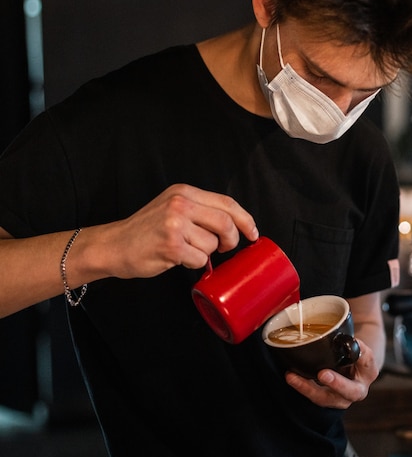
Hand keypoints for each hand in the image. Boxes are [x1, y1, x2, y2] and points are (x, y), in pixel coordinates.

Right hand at [94, 183, 258, 279]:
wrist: (113, 245)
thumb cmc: (146, 230)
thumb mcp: (173, 207)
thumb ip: (200, 210)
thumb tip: (235, 225)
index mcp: (185, 192)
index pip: (227, 202)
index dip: (245, 219)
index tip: (253, 232)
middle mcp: (181, 203)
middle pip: (226, 223)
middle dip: (232, 240)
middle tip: (226, 248)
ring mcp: (176, 224)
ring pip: (213, 243)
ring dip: (205, 253)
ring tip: (186, 250)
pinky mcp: (171, 245)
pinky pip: (199, 259)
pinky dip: (194, 264)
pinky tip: (178, 258)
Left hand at [284, 337, 378, 408]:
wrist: (353, 366)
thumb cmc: (353, 352)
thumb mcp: (357, 344)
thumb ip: (351, 341)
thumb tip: (341, 335)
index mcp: (369, 370)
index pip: (367, 360)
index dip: (361, 353)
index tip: (353, 343)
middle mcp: (358, 389)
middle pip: (349, 391)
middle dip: (336, 383)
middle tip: (323, 374)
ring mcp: (341, 397)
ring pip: (326, 398)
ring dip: (309, 388)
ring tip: (293, 377)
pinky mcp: (327, 398)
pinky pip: (314, 395)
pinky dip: (302, 387)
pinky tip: (292, 377)